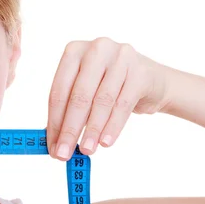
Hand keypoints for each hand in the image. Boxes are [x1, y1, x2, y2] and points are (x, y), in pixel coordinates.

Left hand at [46, 37, 169, 160]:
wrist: (152, 81)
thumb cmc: (110, 87)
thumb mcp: (85, 92)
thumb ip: (68, 112)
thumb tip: (54, 143)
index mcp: (73, 51)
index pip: (58, 91)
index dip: (54, 122)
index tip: (52, 146)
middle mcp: (96, 49)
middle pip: (78, 95)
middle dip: (70, 129)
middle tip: (64, 153)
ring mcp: (120, 57)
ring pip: (101, 100)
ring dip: (92, 130)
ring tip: (86, 150)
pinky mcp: (140, 71)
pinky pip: (123, 104)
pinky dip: (113, 126)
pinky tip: (106, 142)